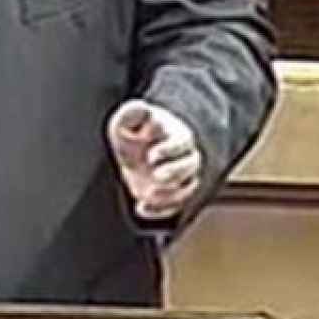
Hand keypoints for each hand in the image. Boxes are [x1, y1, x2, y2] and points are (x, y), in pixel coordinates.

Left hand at [106, 99, 201, 220]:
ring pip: (188, 188)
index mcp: (175, 136)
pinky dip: (160, 211)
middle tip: (157, 176)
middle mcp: (182, 158)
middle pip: (191, 165)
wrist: (139, 149)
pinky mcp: (171, 196)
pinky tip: (142, 209)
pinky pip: (175, 207)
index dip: (170, 149)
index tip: (152, 155)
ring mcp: (178, 179)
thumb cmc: (136, 132)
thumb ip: (131, 114)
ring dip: (170, 194)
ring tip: (149, 194)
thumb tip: (140, 108)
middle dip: (175, 172)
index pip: (183, 142)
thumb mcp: (128, 120)